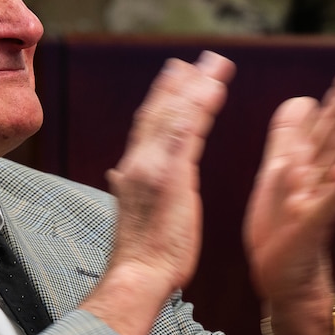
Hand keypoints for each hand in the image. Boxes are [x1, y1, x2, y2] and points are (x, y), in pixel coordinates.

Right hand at [81, 51, 233, 334]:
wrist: (138, 276)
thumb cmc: (143, 255)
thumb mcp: (133, 213)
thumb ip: (128, 188)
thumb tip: (118, 175)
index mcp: (132, 171)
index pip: (147, 124)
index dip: (162, 97)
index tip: (176, 75)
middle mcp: (138, 162)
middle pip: (159, 111)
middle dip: (180, 82)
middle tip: (199, 59)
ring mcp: (153, 167)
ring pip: (175, 115)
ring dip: (197, 86)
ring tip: (217, 64)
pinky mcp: (170, 176)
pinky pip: (187, 132)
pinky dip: (199, 107)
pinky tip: (213, 89)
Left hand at [243, 60, 334, 334]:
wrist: (280, 275)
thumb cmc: (281, 223)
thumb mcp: (279, 172)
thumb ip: (290, 137)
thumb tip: (304, 98)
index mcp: (308, 162)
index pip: (327, 122)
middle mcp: (319, 178)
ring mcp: (317, 201)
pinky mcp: (310, 226)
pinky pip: (327, 204)